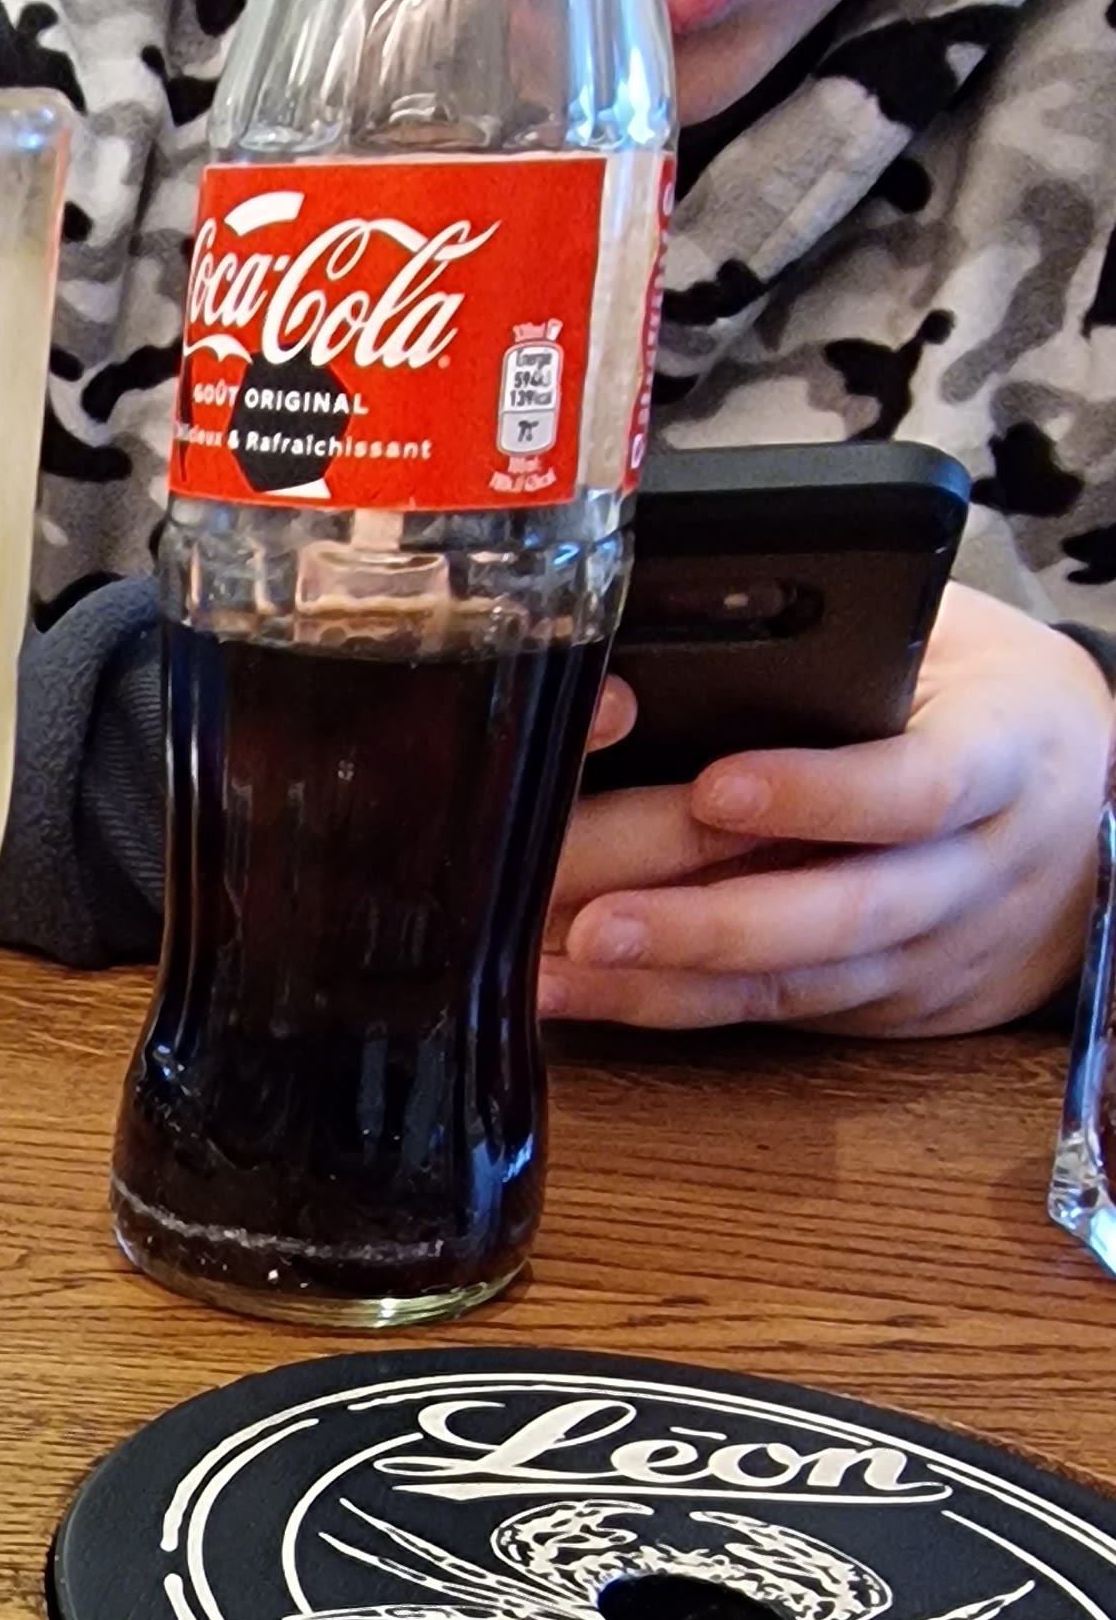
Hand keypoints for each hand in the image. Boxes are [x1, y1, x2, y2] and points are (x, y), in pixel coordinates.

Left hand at [543, 583, 1114, 1037]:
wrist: (1089, 834)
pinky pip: (764, 1015)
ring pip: (791, 980)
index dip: (819, 794)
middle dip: (705, 920)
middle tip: (590, 911)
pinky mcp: (870, 1005)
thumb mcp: (958, 649)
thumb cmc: (991, 711)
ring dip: (662, 977)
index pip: (920, 786)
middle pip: (837, 911)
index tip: (717, 785)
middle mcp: (969, 875)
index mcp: (1005, 759)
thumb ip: (863, 642)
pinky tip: (576, 990)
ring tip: (557, 964)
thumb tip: (705, 604)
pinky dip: (663, 1006)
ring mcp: (922, 954)